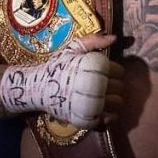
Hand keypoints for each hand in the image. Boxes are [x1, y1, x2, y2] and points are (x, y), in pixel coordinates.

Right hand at [0, 34, 124, 127]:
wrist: (38, 88)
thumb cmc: (58, 67)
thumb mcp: (73, 48)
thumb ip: (94, 41)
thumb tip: (115, 38)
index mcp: (94, 67)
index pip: (119, 71)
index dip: (115, 71)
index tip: (106, 73)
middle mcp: (95, 85)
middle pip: (119, 87)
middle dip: (115, 85)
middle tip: (105, 85)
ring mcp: (91, 104)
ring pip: (116, 103)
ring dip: (114, 100)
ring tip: (104, 97)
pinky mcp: (85, 118)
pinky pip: (108, 119)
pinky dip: (110, 116)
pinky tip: (104, 110)